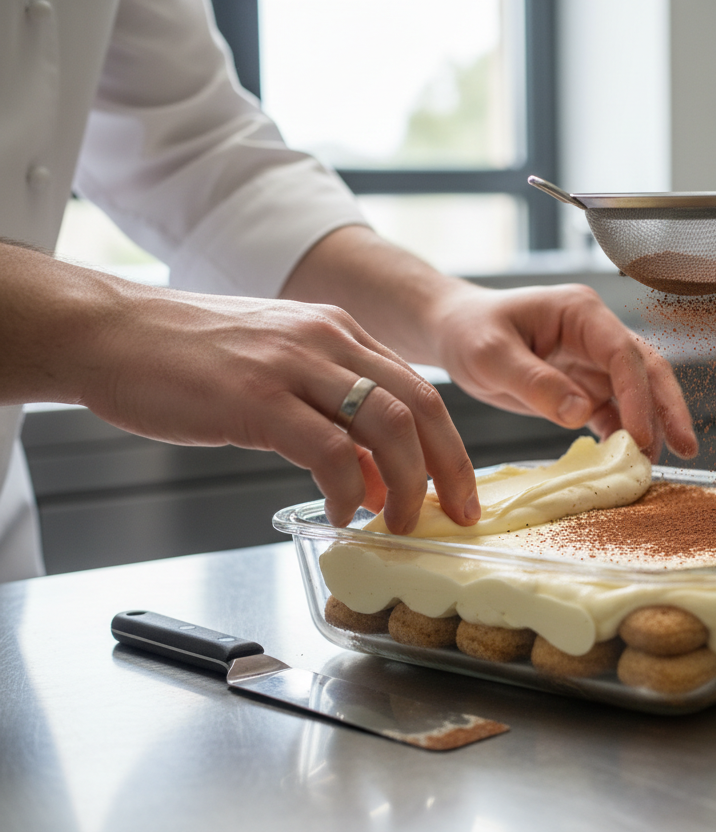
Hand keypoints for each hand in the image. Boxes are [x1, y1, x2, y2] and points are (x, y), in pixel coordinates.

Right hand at [0, 243, 476, 535]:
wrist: (107, 331)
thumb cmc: (184, 358)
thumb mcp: (275, 375)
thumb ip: (329, 418)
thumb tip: (374, 477)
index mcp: (337, 332)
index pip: (420, 389)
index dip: (449, 445)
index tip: (460, 490)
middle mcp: (327, 339)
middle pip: (421, 405)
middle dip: (449, 468)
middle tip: (457, 515)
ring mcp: (293, 365)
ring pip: (388, 424)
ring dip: (405, 482)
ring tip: (399, 521)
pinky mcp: (257, 395)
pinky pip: (329, 449)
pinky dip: (348, 488)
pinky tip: (342, 512)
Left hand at [425, 282, 698, 461]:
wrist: (454, 332)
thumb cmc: (470, 331)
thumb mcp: (491, 356)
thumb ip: (535, 383)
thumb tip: (579, 414)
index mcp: (580, 313)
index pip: (623, 353)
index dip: (639, 395)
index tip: (643, 435)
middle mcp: (596, 333)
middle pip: (647, 370)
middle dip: (668, 409)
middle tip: (688, 448)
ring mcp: (594, 360)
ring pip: (637, 393)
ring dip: (649, 427)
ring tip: (652, 466)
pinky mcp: (585, 386)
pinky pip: (613, 411)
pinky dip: (622, 435)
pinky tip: (626, 461)